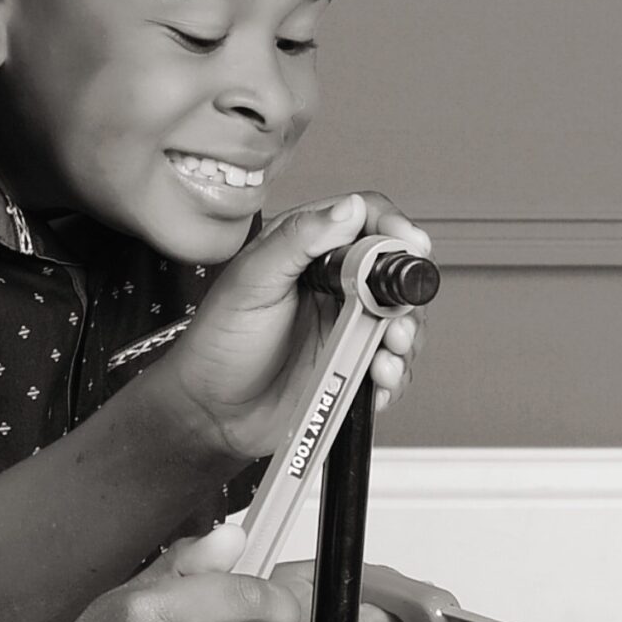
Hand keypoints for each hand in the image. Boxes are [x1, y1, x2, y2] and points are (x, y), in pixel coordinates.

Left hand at [152, 193, 430, 462]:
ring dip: (403, 339)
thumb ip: (298, 239)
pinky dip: (393, 377)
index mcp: (310, 252)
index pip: (366, 222)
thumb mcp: (250, 281)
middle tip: (395, 319)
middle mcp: (335, 286)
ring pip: (401, 322)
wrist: (210, 412)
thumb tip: (349, 209)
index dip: (394, 227)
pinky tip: (375, 381)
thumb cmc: (218, 343)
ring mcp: (347, 328)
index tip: (411, 244)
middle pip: (395, 274)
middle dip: (406, 296)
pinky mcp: (353, 368)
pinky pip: (391, 368)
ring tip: (383, 355)